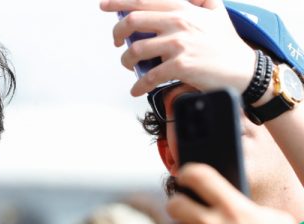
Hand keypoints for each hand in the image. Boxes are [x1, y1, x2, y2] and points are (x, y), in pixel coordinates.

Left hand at [100, 0, 255, 95]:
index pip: (144, 0)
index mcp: (184, 8)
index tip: (104, 5)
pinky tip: (137, 89)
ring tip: (130, 66)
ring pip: (136, 50)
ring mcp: (179, 44)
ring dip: (126, 60)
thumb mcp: (216, 12)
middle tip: (117, 43)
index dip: (119, 2)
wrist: (244, 69)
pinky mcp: (180, 65)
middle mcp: (180, 22)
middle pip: (132, 21)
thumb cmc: (226, 44)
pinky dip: (139, 85)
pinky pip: (149, 76)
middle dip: (117, 33)